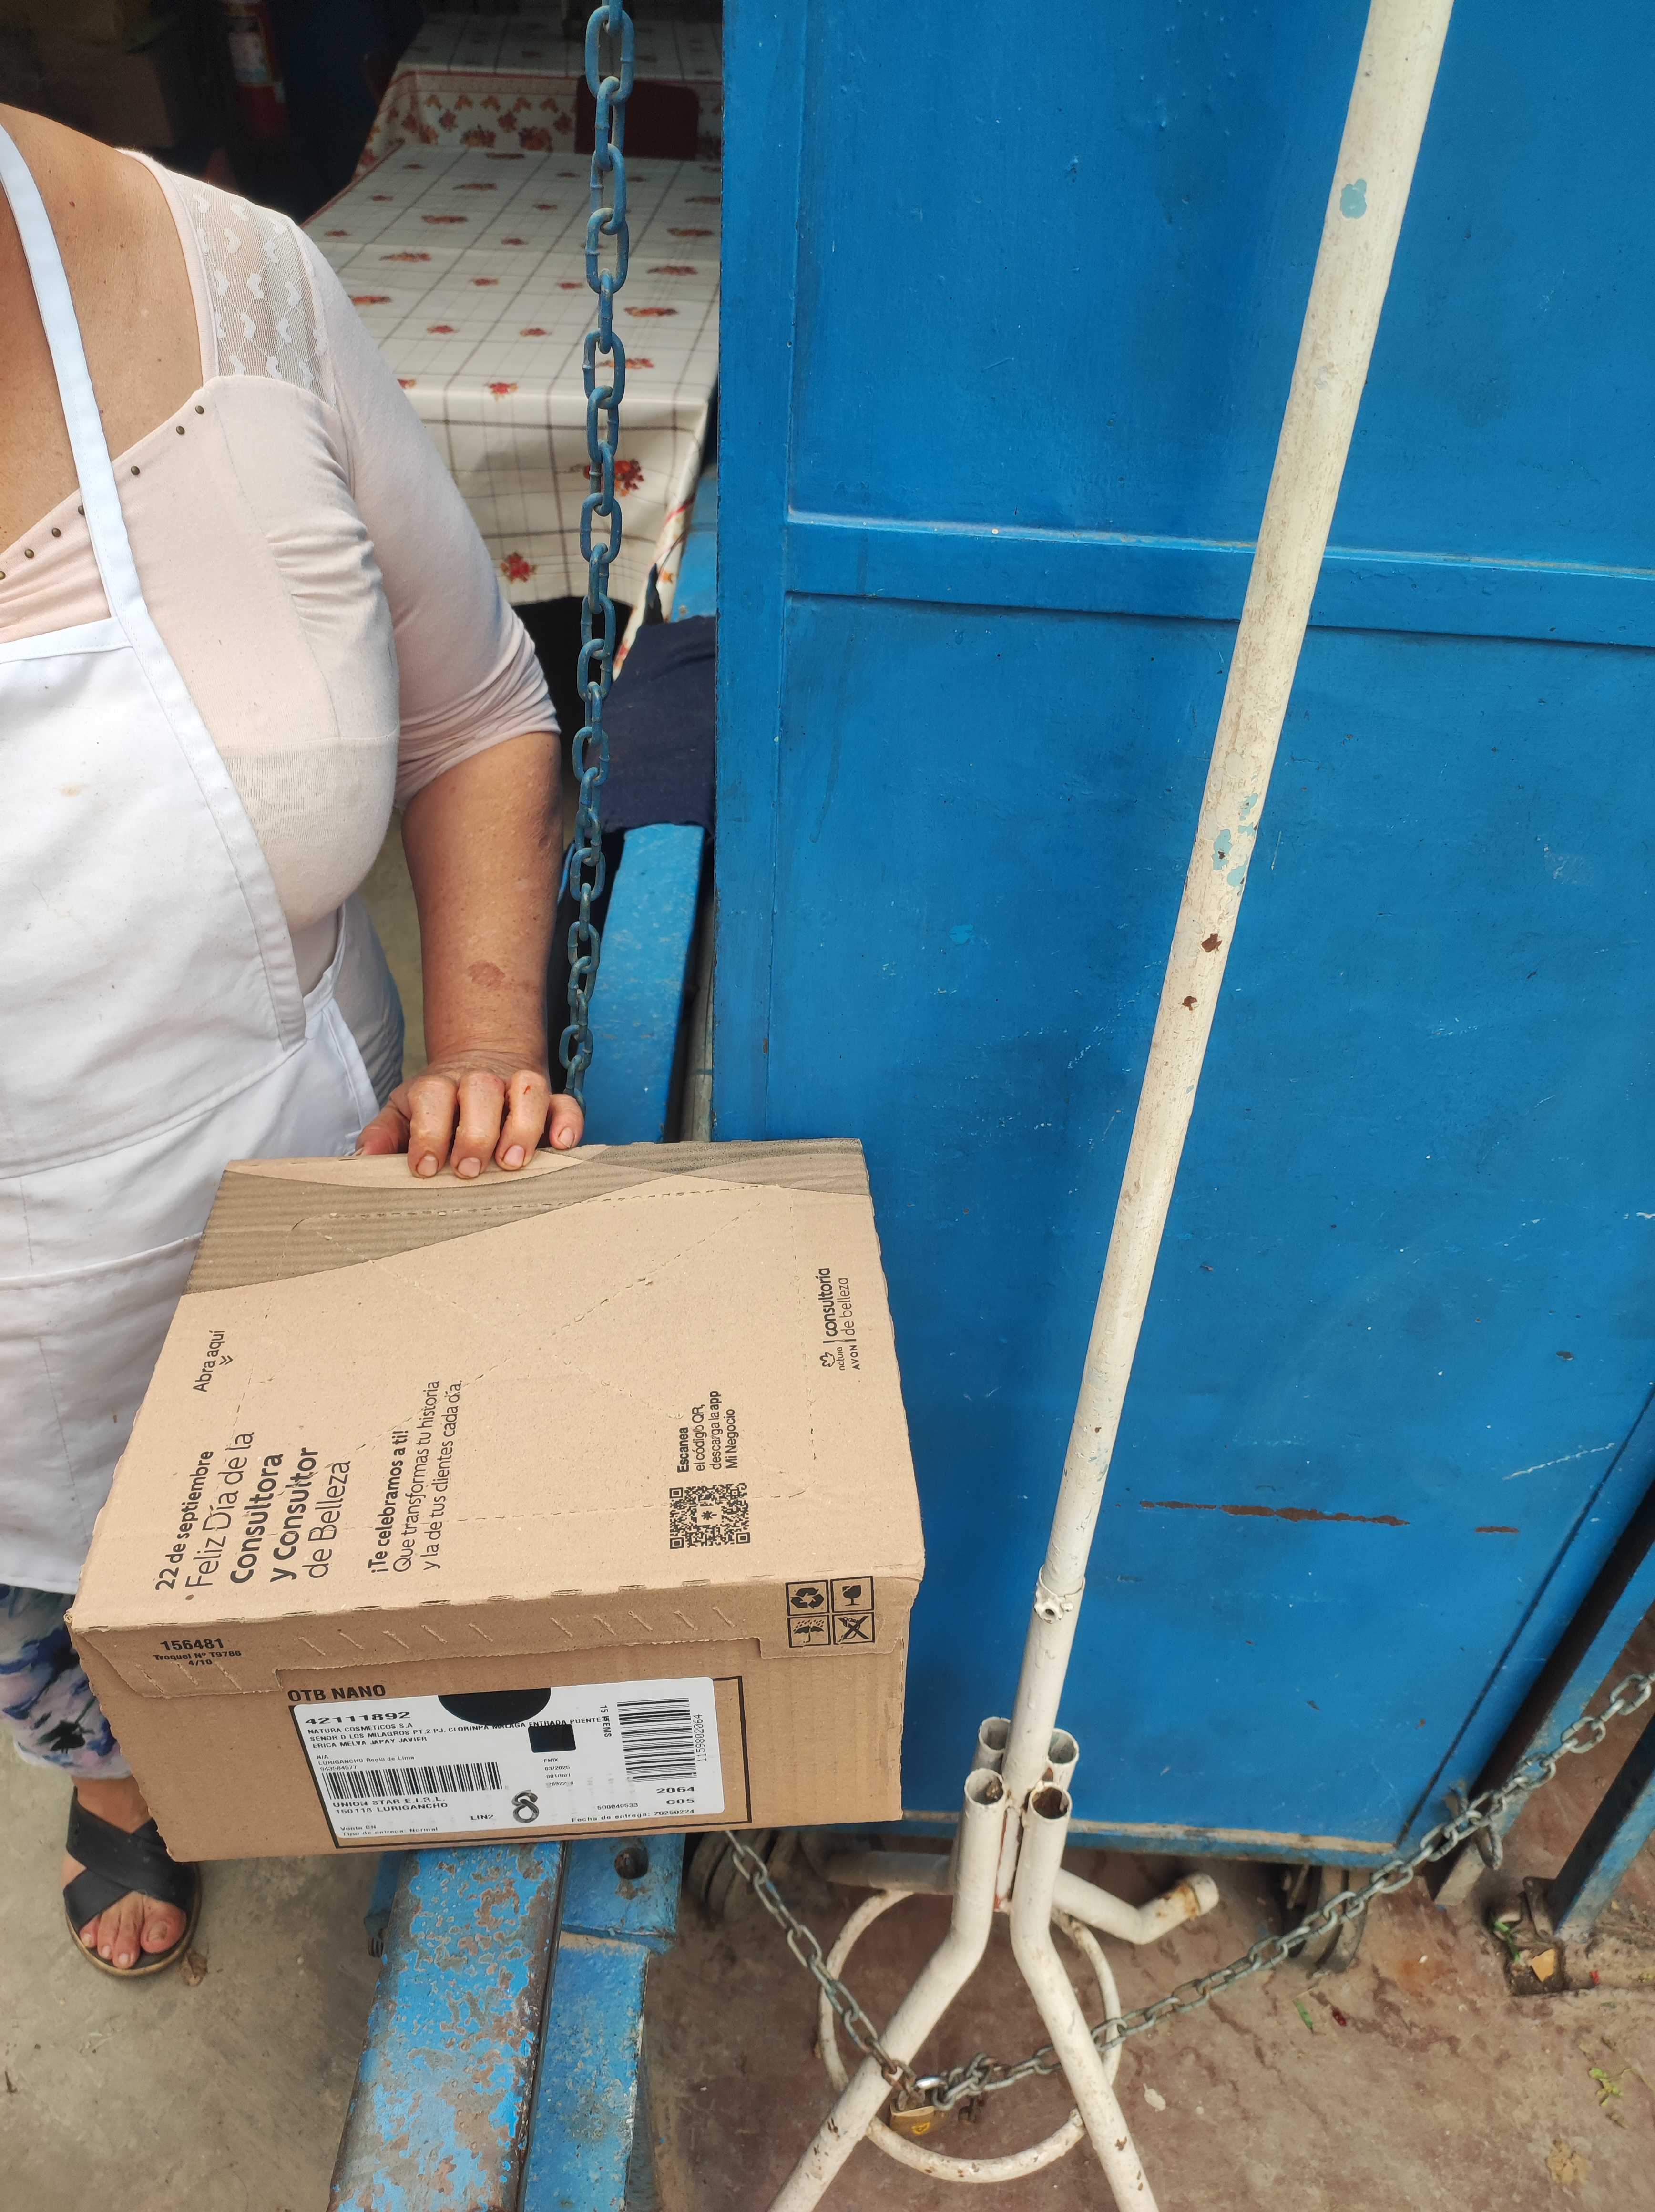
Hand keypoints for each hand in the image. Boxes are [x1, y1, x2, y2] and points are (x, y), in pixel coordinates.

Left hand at [358, 1051, 583, 1177]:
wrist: (480, 1066)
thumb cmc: (437, 1107)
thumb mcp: (403, 1114)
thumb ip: (383, 1134)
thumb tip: (363, 1159)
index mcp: (438, 1085)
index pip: (433, 1096)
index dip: (428, 1131)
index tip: (425, 1168)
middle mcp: (480, 1081)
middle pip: (481, 1090)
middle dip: (475, 1133)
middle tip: (468, 1170)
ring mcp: (517, 1088)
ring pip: (528, 1090)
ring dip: (522, 1126)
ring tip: (512, 1163)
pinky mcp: (550, 1101)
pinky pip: (566, 1103)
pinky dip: (567, 1122)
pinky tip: (562, 1145)